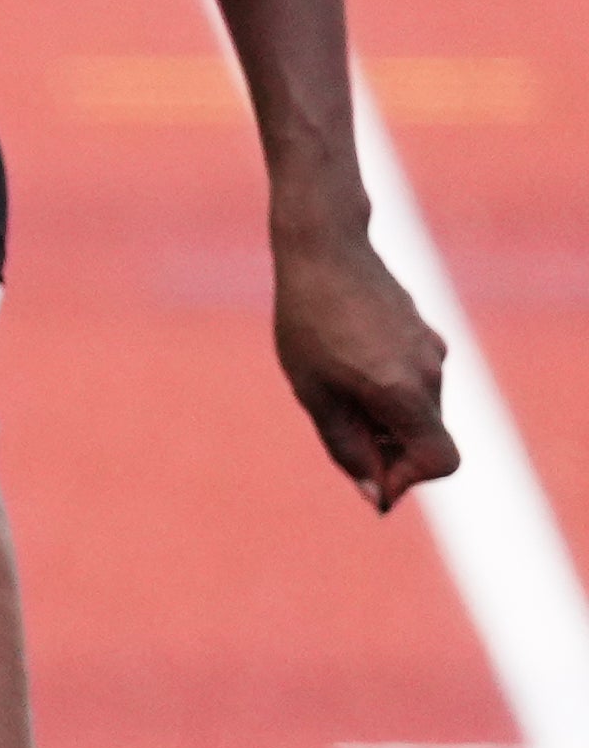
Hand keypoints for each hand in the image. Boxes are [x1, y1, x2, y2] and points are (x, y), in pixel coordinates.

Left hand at [273, 221, 457, 508]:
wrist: (325, 251)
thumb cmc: (307, 322)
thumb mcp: (314, 392)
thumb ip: (345, 445)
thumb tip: (373, 495)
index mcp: (404, 391)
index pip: (441, 461)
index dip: (407, 479)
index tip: (368, 473)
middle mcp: (431, 373)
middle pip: (426, 440)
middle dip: (389, 450)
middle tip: (337, 427)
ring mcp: (434, 352)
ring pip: (419, 411)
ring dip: (385, 419)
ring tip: (335, 387)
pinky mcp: (427, 336)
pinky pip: (416, 383)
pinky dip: (390, 393)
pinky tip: (348, 364)